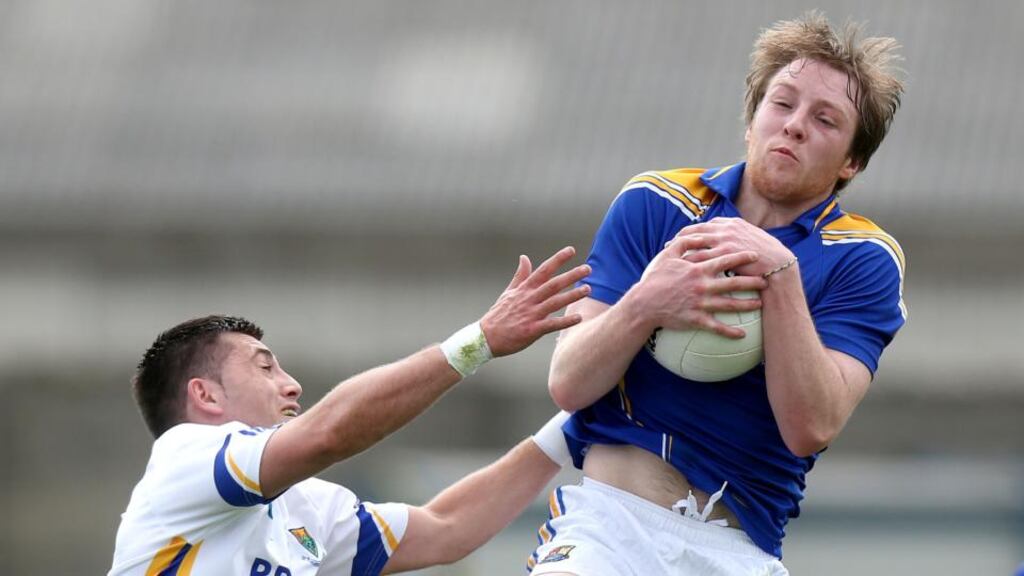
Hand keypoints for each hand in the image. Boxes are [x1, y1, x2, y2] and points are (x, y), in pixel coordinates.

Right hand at [480, 247, 590, 356]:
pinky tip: (579, 317)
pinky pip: (552, 324)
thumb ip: (520, 275)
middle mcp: (529, 299)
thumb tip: (524, 257)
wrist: (485, 338)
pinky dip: (565, 321)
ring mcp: (531, 314)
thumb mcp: (508, 292)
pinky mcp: (532, 330)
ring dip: (572, 295)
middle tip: (588, 268)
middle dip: (571, 275)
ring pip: (555, 302)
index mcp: (524, 289)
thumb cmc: (498, 315)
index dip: (557, 259)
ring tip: (588, 289)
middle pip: (553, 284)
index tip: (571, 250)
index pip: (543, 270)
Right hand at [631, 234, 766, 338]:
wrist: (643, 303)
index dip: (742, 257)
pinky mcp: (695, 319)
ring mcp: (700, 303)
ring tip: (761, 304)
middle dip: (752, 281)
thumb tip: (702, 234)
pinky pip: (716, 327)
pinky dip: (730, 332)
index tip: (756, 256)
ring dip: (747, 305)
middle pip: (734, 283)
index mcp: (697, 269)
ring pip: (729, 305)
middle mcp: (702, 286)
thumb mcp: (667, 255)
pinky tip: (743, 334)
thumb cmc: (655, 278)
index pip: (725, 260)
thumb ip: (685, 242)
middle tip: (766, 281)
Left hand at [674, 217, 794, 277]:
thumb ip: (736, 236)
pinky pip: (701, 256)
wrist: (779, 266)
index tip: (680, 238)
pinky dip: (688, 261)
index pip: (704, 224)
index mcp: (732, 223)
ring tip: (670, 258)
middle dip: (679, 238)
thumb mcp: (751, 238)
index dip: (690, 231)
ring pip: (695, 243)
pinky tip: (680, 268)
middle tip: (669, 246)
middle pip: (695, 231)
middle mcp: (726, 228)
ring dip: (680, 250)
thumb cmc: (765, 256)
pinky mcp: (725, 254)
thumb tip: (725, 239)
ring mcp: (725, 240)